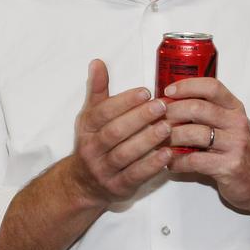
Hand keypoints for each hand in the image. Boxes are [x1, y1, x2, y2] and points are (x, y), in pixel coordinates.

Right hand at [69, 59, 171, 206]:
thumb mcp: (91, 117)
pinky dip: (151, 165)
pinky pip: (135, 176)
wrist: (82, 184)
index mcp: (86, 128)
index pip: (103, 113)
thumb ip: (98, 90)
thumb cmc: (93, 144)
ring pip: (125, 154)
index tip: (145, 91)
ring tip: (168, 127)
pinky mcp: (117, 187)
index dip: (123, 102)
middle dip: (138, 118)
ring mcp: (103, 170)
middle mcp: (91, 149)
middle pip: (114, 132)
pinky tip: (167, 154)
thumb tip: (98, 62)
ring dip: (147, 140)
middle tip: (162, 105)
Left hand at [163, 77, 249, 207]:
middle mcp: (237, 122)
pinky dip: (177, 161)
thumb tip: (169, 102)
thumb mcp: (227, 125)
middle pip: (198, 108)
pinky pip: (194, 160)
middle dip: (171, 113)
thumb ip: (206, 112)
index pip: (211, 87)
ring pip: (194, 133)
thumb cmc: (234, 150)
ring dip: (170, 137)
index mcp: (234, 108)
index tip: (167, 92)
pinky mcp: (229, 166)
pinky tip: (170, 163)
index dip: (187, 86)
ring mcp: (235, 144)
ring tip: (158, 142)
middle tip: (155, 120)